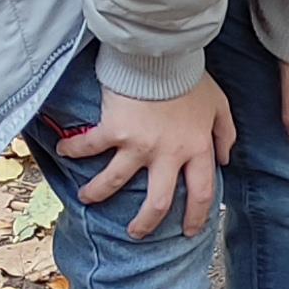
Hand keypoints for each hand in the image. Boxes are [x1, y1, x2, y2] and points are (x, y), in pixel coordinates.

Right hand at [62, 80, 241, 240]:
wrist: (162, 56)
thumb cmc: (191, 78)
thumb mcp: (220, 106)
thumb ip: (225, 134)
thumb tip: (225, 159)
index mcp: (196, 149)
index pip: (201, 193)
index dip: (196, 216)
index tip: (188, 230)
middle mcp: (168, 155)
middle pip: (158, 202)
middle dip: (146, 223)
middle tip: (137, 232)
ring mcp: (139, 146)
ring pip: (115, 183)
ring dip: (98, 194)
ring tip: (88, 198)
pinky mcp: (113, 130)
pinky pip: (90, 147)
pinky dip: (73, 150)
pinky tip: (62, 151)